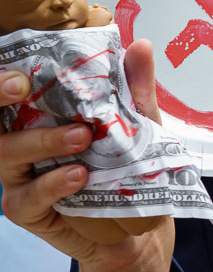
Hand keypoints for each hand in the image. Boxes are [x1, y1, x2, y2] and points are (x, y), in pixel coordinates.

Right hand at [0, 40, 174, 271]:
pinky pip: (27, 196)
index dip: (3, 79)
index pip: (9, 92)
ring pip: (5, 153)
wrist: (140, 226)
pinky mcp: (27, 209)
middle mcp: (19, 141)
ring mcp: (18, 176)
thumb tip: (140, 45)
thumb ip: (134, 88)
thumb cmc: (129, 167)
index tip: (21, 70)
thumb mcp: (140, 123)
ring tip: (81, 136)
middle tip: (26, 87)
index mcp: (39, 115)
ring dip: (41, 141)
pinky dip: (51, 183)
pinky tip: (77, 175)